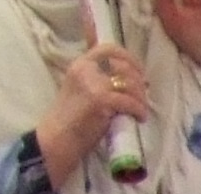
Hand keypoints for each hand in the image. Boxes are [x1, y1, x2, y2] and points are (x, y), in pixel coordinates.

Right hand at [38, 45, 146, 176]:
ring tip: (140, 111)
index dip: (129, 58)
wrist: (58, 137)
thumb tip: (129, 77)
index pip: (108, 49)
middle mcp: (86, 68)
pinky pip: (131, 102)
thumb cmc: (73, 118)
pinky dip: (140, 111)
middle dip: (139, 84)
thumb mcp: (83, 89)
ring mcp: (93, 83)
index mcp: (81, 63)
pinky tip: (139, 118)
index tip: (140, 72)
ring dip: (141, 99)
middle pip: (125, 67)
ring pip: (131, 84)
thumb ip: (99, 79)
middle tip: (142, 98)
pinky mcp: (100, 100)